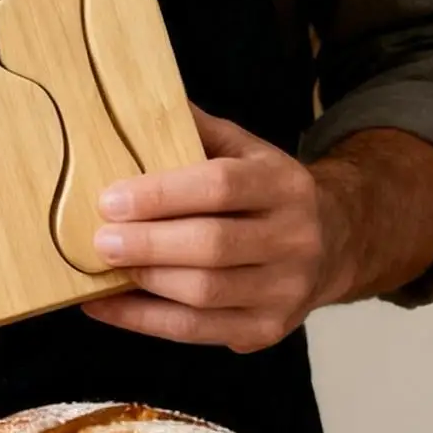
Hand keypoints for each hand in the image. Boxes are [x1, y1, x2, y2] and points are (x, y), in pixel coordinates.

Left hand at [82, 106, 350, 352]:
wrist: (333, 243)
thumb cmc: (266, 189)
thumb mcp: (244, 148)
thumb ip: (195, 129)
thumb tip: (132, 101)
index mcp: (283, 185)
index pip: (220, 187)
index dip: (162, 195)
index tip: (110, 199)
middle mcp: (293, 239)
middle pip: (213, 246)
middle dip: (149, 244)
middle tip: (99, 239)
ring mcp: (285, 291)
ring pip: (205, 293)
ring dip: (146, 282)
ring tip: (102, 266)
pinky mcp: (267, 330)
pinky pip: (196, 331)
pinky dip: (143, 320)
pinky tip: (105, 304)